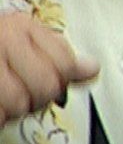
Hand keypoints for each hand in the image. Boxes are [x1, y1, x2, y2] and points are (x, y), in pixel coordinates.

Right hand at [0, 11, 98, 125]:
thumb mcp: (24, 45)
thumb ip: (59, 58)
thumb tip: (91, 68)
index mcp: (20, 27)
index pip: (66, 63)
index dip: (62, 78)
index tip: (50, 77)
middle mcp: (3, 38)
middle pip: (47, 86)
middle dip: (38, 97)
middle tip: (22, 90)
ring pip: (18, 103)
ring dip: (12, 109)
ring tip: (3, 96)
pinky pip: (0, 115)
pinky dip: (0, 116)